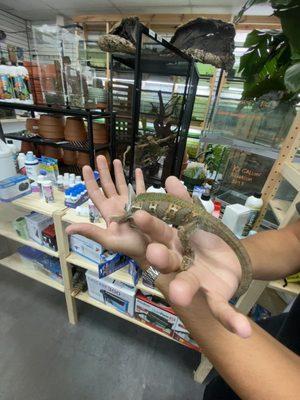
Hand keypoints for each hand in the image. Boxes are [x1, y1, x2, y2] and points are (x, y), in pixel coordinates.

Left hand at [66, 156, 147, 264]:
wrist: (151, 251)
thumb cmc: (130, 247)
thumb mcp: (109, 240)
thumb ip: (90, 232)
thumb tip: (68, 229)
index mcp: (108, 212)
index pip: (96, 193)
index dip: (90, 180)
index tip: (85, 167)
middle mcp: (117, 205)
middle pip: (108, 185)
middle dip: (103, 171)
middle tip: (100, 156)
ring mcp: (131, 204)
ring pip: (122, 184)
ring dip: (119, 172)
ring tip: (116, 160)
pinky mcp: (144, 205)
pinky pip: (141, 189)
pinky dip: (139, 179)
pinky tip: (138, 170)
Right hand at [131, 185, 251, 338]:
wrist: (230, 258)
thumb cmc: (204, 239)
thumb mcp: (196, 218)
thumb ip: (183, 202)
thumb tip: (170, 179)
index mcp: (172, 243)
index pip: (158, 232)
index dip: (149, 224)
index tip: (138, 214)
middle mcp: (178, 265)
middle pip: (168, 261)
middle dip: (161, 257)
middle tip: (155, 253)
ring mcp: (196, 282)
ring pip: (188, 286)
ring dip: (184, 289)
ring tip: (180, 295)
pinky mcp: (215, 297)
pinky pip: (221, 309)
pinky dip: (231, 319)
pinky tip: (242, 329)